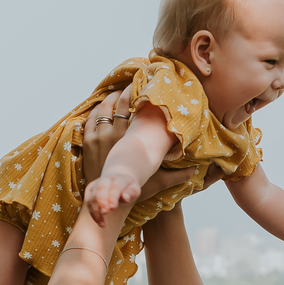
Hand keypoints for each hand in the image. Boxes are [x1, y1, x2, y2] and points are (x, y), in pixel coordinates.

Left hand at [81, 89, 193, 203]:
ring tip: (115, 96)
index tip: (139, 87)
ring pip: (101, 110)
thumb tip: (195, 171)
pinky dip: (95, 112)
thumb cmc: (135, 190)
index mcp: (128, 138)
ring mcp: (97, 138)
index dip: (133, 93)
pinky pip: (89, 120)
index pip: (128, 105)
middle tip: (128, 87)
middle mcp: (112, 134)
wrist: (110, 198)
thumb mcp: (157, 182)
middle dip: (120, 92)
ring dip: (107, 100)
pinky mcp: (88, 143)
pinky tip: (101, 109)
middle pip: (114, 103)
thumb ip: (176, 176)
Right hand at [84, 170, 142, 224]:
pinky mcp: (90, 190)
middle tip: (105, 213)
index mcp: (119, 179)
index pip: (115, 186)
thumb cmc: (128, 189)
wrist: (118, 181)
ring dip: (96, 211)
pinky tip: (99, 222)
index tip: (113, 207)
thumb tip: (125, 198)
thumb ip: (132, 193)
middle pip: (101, 188)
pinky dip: (92, 213)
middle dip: (101, 200)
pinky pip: (88, 201)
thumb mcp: (135, 189)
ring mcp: (96, 184)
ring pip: (92, 196)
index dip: (113, 196)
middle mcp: (106, 180)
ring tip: (102, 224)